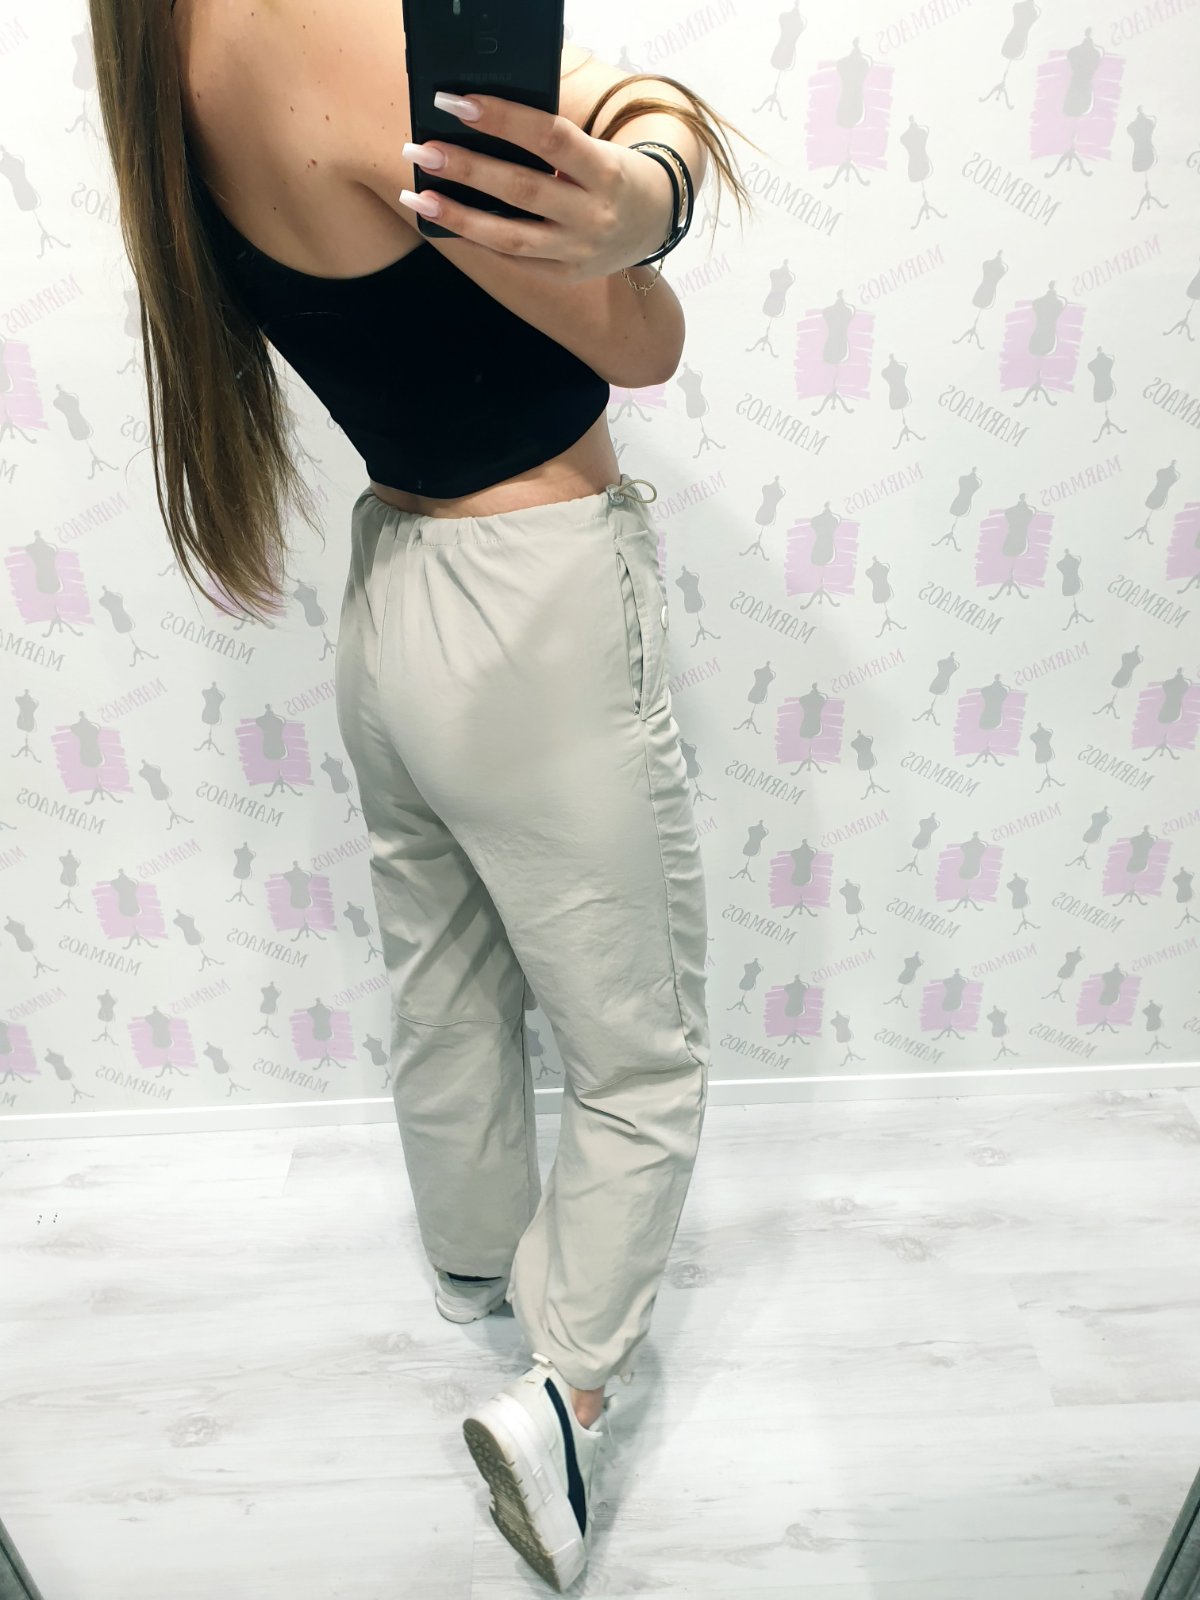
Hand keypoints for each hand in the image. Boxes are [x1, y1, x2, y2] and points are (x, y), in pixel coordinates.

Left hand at [400, 92, 675, 283]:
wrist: (653, 222)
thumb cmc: (612, 173)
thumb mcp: (596, 150)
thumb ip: (550, 143)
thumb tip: (478, 126)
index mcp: (605, 170)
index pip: (550, 137)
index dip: (503, 119)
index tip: (457, 104)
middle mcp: (593, 215)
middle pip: (522, 189)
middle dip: (467, 169)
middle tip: (421, 150)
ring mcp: (578, 251)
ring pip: (510, 237)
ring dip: (458, 217)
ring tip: (418, 197)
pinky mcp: (564, 275)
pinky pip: (512, 259)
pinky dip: (475, 240)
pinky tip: (443, 222)